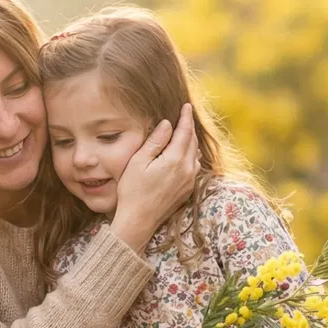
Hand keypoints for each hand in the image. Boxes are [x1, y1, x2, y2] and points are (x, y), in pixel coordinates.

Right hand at [110, 104, 199, 249]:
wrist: (138, 221)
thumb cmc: (132, 191)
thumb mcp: (139, 162)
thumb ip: (155, 141)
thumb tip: (167, 124)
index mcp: (175, 160)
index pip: (185, 132)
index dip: (186, 117)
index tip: (186, 106)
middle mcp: (187, 170)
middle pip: (193, 142)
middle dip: (189, 127)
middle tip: (185, 115)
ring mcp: (189, 181)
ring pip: (195, 154)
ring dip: (191, 141)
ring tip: (184, 132)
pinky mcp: (187, 190)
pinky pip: (194, 166)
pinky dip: (191, 155)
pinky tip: (184, 153)